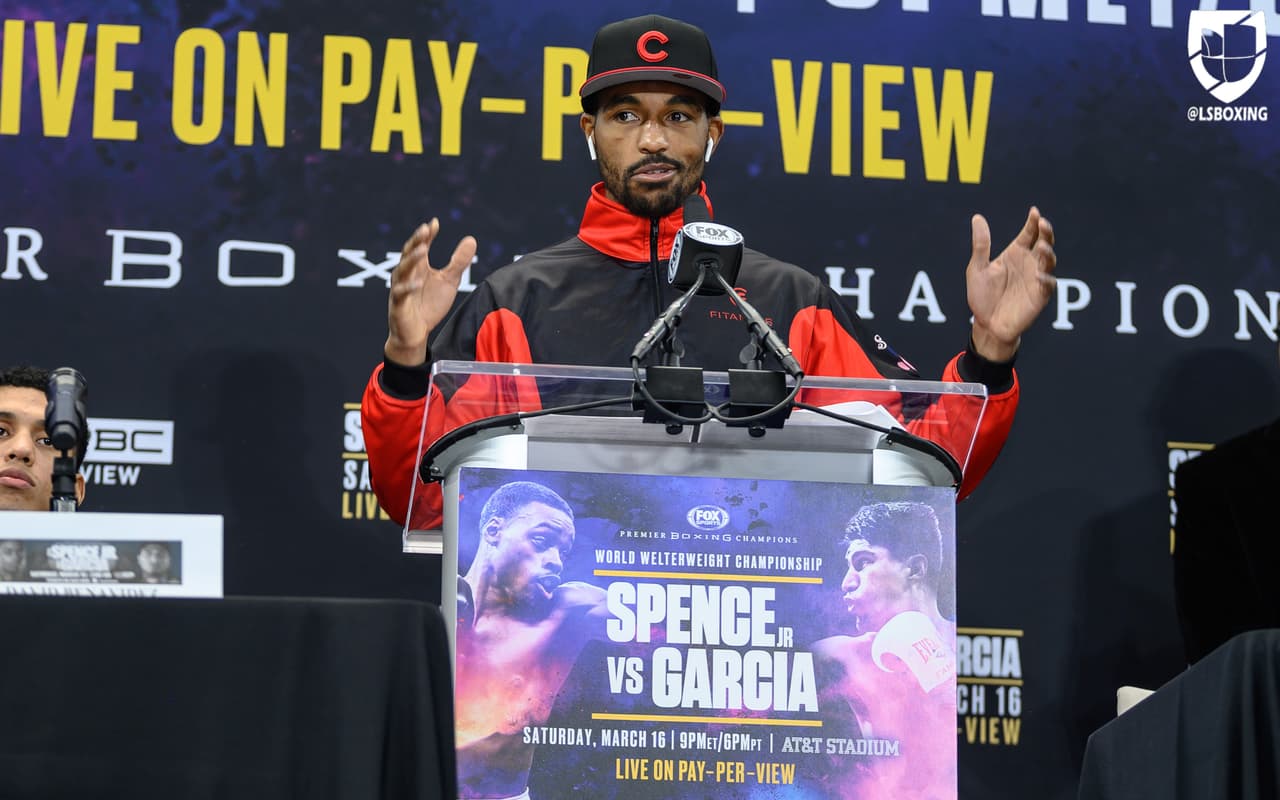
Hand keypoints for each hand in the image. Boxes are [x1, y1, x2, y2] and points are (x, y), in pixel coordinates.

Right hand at [384, 218, 476, 365]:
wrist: (416, 333)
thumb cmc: (429, 304)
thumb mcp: (449, 281)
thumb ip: (458, 261)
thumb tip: (471, 239)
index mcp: (418, 266)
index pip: (421, 245)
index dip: (427, 234)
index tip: (435, 223)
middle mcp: (406, 274)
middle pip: (409, 253)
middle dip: (416, 241)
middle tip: (424, 230)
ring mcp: (400, 288)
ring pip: (402, 270)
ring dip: (411, 260)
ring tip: (423, 250)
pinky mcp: (398, 304)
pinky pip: (400, 293)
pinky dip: (407, 287)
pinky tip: (417, 282)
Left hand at [966, 207, 1056, 361]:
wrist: (987, 324)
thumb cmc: (981, 296)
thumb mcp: (976, 269)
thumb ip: (981, 245)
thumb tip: (977, 218)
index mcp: (1014, 254)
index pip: (1028, 233)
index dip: (1033, 222)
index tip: (1034, 212)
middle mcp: (1028, 263)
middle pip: (1043, 242)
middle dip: (1045, 232)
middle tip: (1043, 224)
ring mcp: (1036, 278)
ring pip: (1049, 261)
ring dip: (1047, 253)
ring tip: (1041, 247)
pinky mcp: (1040, 295)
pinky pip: (1048, 284)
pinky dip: (1046, 278)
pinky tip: (1039, 275)